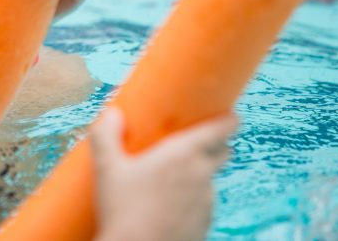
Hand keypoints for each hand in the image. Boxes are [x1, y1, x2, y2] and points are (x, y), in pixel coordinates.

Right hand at [91, 109, 237, 240]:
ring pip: (210, 180)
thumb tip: (111, 113)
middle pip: (223, 152)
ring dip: (199, 175)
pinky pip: (203, 205)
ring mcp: (206, 202)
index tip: (232, 116)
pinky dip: (193, 201)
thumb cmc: (121, 209)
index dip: (229, 120)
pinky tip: (171, 205)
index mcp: (182, 154)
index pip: (220, 130)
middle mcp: (201, 175)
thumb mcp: (106, 167)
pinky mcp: (204, 224)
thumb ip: (105, 134)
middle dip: (217, 145)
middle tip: (197, 144)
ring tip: (173, 179)